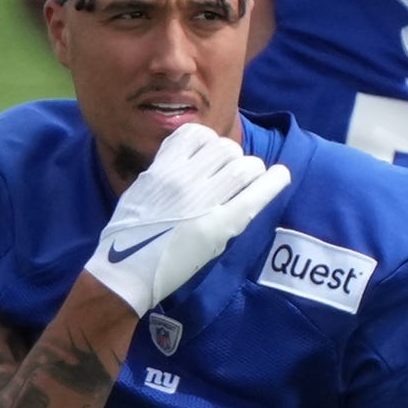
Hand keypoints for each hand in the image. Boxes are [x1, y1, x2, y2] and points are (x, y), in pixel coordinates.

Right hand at [81, 123, 289, 315]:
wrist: (126, 272)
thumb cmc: (127, 236)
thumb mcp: (140, 189)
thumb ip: (164, 171)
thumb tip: (191, 159)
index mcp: (162, 168)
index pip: (197, 134)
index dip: (209, 144)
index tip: (210, 158)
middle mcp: (184, 178)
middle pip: (225, 148)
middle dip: (232, 159)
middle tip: (229, 178)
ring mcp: (203, 202)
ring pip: (244, 166)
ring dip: (251, 171)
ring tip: (249, 183)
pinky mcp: (220, 226)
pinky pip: (254, 196)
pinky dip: (273, 182)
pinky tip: (281, 176)